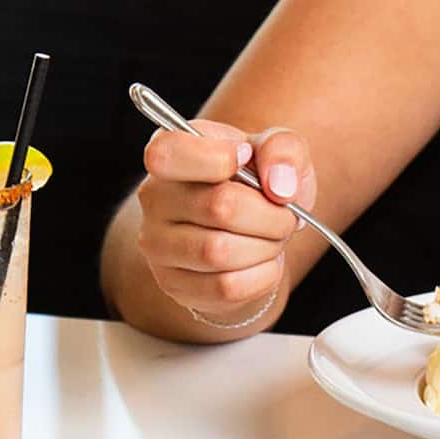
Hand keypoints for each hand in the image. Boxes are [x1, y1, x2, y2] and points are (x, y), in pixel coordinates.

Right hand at [134, 121, 316, 321]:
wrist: (246, 231)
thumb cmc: (255, 182)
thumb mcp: (274, 151)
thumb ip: (282, 149)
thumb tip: (280, 186)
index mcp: (168, 151)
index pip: (168, 154)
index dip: (219, 158)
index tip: (246, 159)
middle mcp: (154, 198)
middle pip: (219, 207)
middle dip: (271, 216)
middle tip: (285, 217)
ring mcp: (158, 245)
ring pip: (220, 253)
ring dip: (267, 248)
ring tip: (274, 240)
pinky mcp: (173, 283)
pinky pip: (226, 287)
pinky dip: (262, 276)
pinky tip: (265, 264)